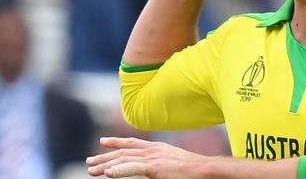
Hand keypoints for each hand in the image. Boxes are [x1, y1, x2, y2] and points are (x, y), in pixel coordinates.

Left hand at [87, 137, 213, 178]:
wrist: (205, 169)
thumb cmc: (193, 170)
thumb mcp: (173, 162)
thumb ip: (159, 164)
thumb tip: (152, 169)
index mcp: (157, 148)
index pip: (132, 142)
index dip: (116, 142)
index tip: (102, 142)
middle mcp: (153, 149)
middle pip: (123, 151)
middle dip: (104, 156)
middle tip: (89, 162)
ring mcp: (153, 157)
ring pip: (123, 159)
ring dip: (105, 165)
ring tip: (91, 170)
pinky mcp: (154, 167)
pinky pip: (132, 168)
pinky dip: (119, 169)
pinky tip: (108, 173)